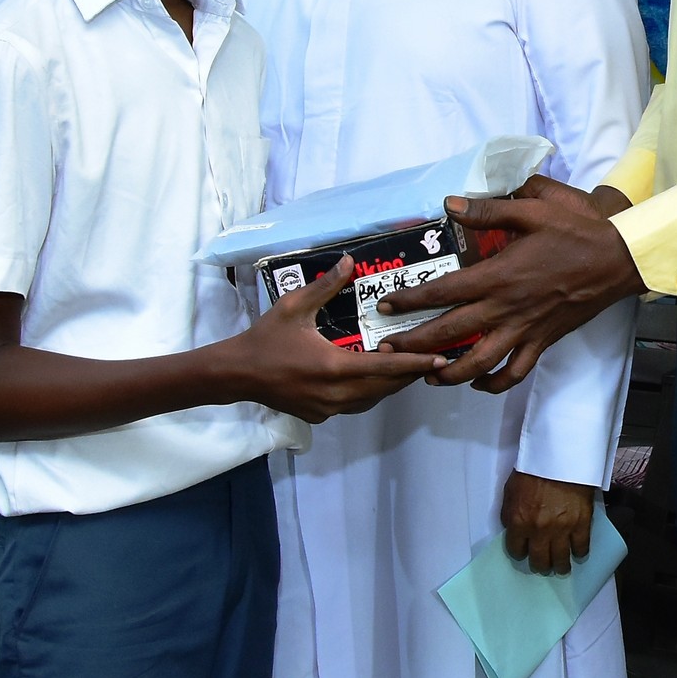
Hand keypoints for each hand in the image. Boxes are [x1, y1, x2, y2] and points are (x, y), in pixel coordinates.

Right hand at [224, 256, 444, 422]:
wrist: (236, 375)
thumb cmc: (265, 339)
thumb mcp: (293, 306)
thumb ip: (325, 286)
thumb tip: (349, 262)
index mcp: (334, 366)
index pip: (385, 367)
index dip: (415, 363)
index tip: (440, 359)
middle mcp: (336, 393)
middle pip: (384, 387)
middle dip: (408, 374)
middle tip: (429, 360)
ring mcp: (327, 408)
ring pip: (371, 399)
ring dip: (389, 385)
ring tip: (405, 368)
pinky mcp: (319, 415)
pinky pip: (353, 406)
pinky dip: (367, 394)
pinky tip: (371, 379)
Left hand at [378, 175, 645, 392]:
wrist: (620, 259)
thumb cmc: (578, 231)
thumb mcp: (535, 208)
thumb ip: (490, 210)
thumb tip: (451, 205)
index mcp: (499, 275)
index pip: (443, 292)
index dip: (410, 300)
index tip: (385, 305)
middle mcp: (506, 308)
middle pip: (450, 333)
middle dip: (414, 344)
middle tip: (387, 349)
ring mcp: (525, 329)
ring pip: (478, 363)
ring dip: (447, 373)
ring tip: (425, 375)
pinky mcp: (543, 341)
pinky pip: (515, 372)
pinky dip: (494, 383)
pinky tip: (478, 383)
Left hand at [502, 471, 597, 575]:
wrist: (562, 456)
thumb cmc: (534, 470)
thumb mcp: (510, 491)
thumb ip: (510, 514)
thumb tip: (513, 529)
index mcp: (519, 522)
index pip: (516, 550)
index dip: (520, 552)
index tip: (524, 552)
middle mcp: (539, 531)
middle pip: (539, 560)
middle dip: (540, 565)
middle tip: (543, 564)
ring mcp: (562, 529)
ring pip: (560, 560)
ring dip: (560, 566)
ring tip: (561, 567)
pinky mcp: (582, 524)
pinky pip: (581, 547)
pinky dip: (579, 553)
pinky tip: (578, 553)